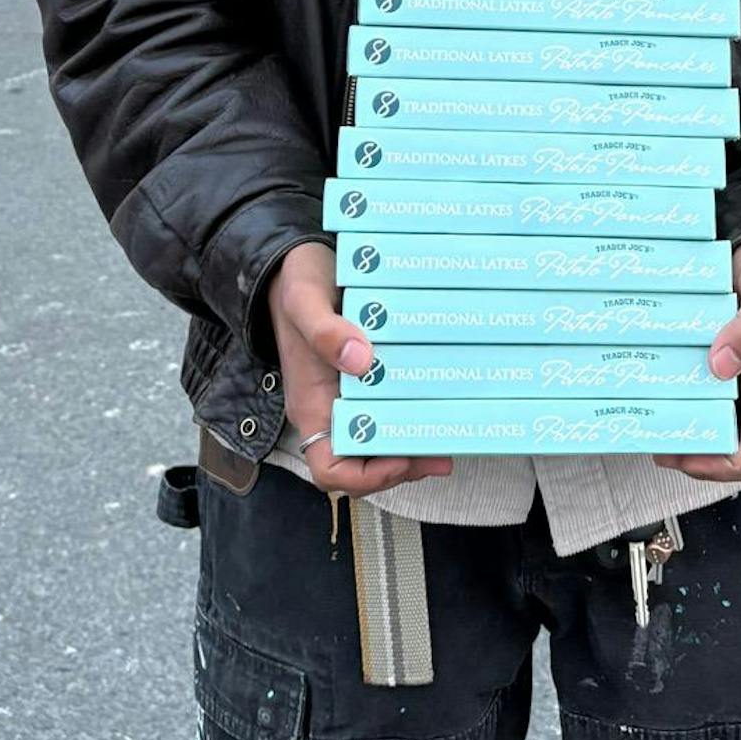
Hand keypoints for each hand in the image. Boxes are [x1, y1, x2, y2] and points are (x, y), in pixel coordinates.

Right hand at [266, 242, 454, 496]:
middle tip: (441, 452)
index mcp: (311, 405)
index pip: (330, 470)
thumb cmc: (295, 283)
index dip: (369, 476)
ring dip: (412, 447)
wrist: (293, 263)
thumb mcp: (305, 299)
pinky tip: (436, 404)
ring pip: (378, 442)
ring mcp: (345, 396)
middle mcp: (328, 409)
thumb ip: (325, 330)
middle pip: (363, 464)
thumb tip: (361, 360)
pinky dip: (410, 416)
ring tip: (447, 436)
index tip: (402, 455)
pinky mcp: (362, 379)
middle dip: (403, 465)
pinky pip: (386, 412)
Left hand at [654, 239, 740, 486]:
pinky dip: (683, 407)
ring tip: (653, 423)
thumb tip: (722, 366)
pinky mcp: (725, 368)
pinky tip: (658, 396)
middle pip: (737, 452)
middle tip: (660, 443)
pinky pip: (707, 402)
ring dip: (688, 436)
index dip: (723, 466)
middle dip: (699, 458)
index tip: (687, 456)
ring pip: (720, 431)